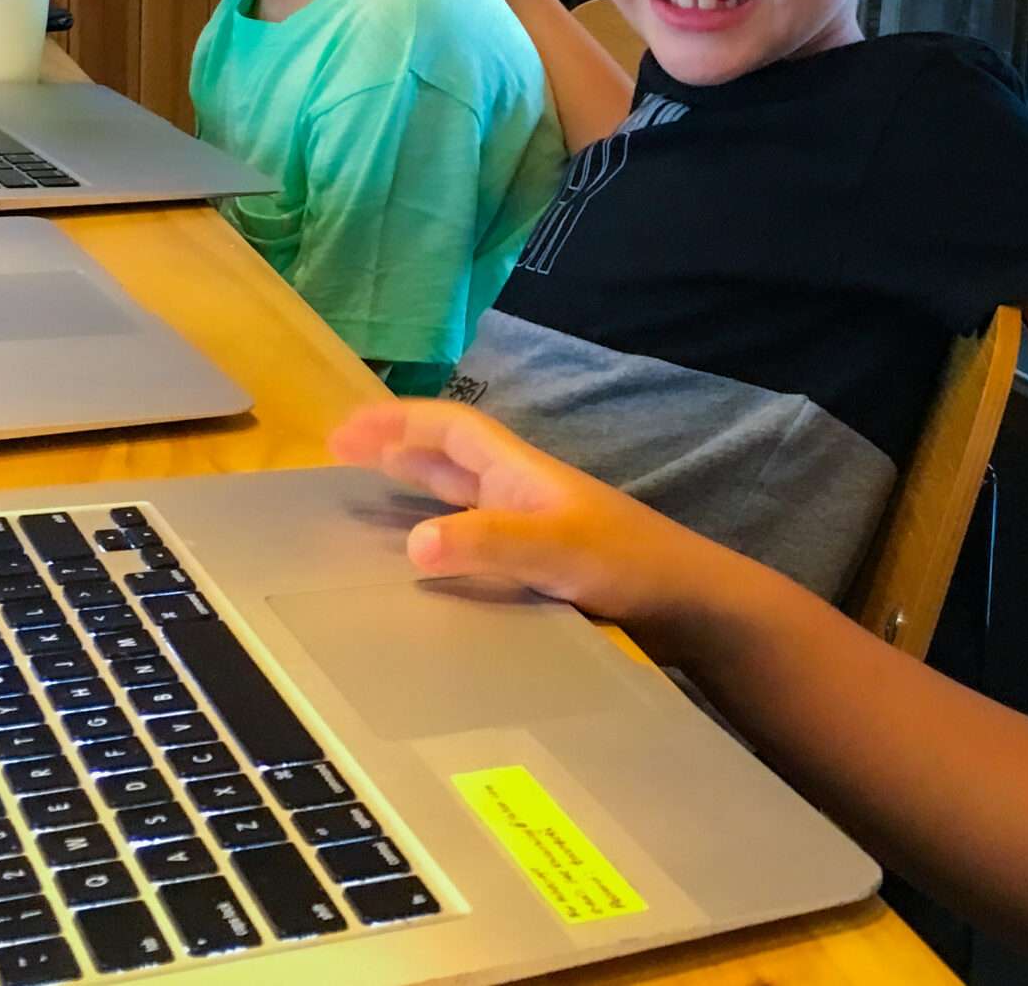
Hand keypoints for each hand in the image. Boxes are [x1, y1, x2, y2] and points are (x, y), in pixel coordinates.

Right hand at [328, 401, 738, 636]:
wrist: (688, 604)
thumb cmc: (627, 565)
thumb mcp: (554, 550)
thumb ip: (488, 543)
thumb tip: (412, 540)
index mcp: (520, 472)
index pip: (449, 429)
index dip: (395, 423)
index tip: (341, 433)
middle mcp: (521, 490)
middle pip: (450, 454)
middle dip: (396, 446)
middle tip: (340, 454)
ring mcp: (533, 524)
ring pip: (461, 491)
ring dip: (416, 485)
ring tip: (367, 497)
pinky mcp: (542, 561)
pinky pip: (475, 532)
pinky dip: (441, 531)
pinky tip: (431, 559)